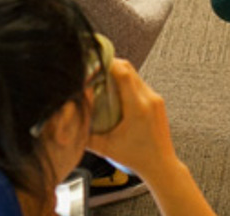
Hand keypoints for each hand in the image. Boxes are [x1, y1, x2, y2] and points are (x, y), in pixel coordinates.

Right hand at [88, 61, 182, 178]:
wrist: (161, 166)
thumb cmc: (136, 158)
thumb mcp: (106, 148)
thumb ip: (86, 136)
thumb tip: (68, 123)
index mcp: (137, 107)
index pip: (123, 73)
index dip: (106, 63)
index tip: (92, 63)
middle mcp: (149, 99)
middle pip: (128, 68)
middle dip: (110, 64)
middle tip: (93, 68)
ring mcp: (155, 99)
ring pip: (134, 74)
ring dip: (118, 72)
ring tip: (102, 79)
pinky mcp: (157, 102)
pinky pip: (140, 83)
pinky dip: (126, 82)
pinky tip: (115, 91)